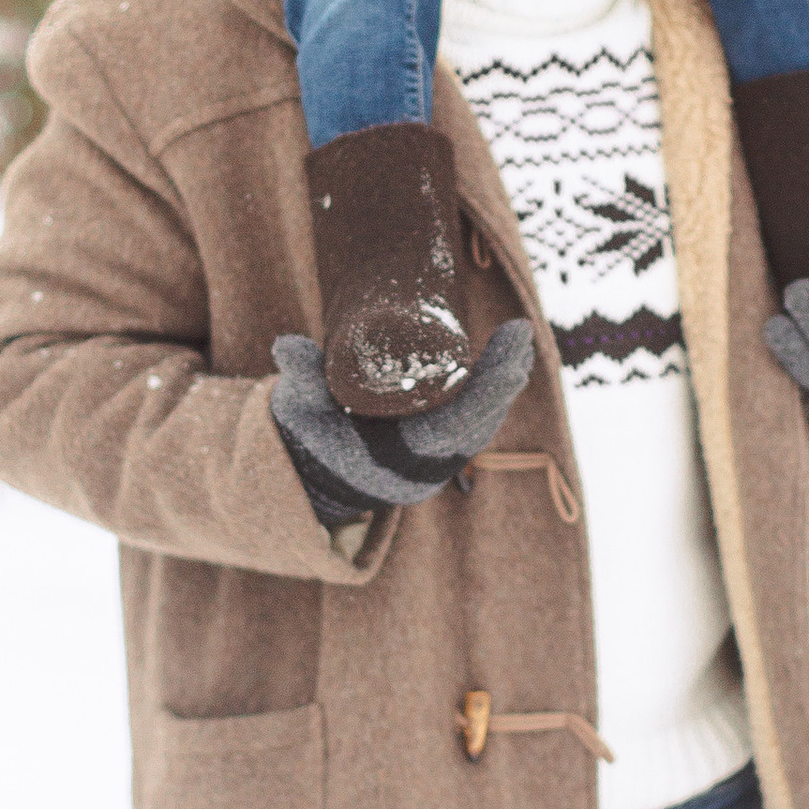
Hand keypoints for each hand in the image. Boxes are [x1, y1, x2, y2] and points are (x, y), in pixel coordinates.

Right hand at [272, 321, 535, 527]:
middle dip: (503, 379)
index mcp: (396, 463)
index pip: (454, 428)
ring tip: (519, 339)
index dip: (487, 390)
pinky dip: (490, 393)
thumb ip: (301, 379)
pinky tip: (506, 360)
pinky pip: (472, 422)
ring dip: (502, 382)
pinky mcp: (436, 451)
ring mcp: (433, 463)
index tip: (510, 352)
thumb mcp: (298, 409)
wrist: (307, 474)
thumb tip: (287, 346)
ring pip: (480, 424)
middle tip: (521, 334)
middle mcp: (424, 469)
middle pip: (477, 425)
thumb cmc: (305, 437)